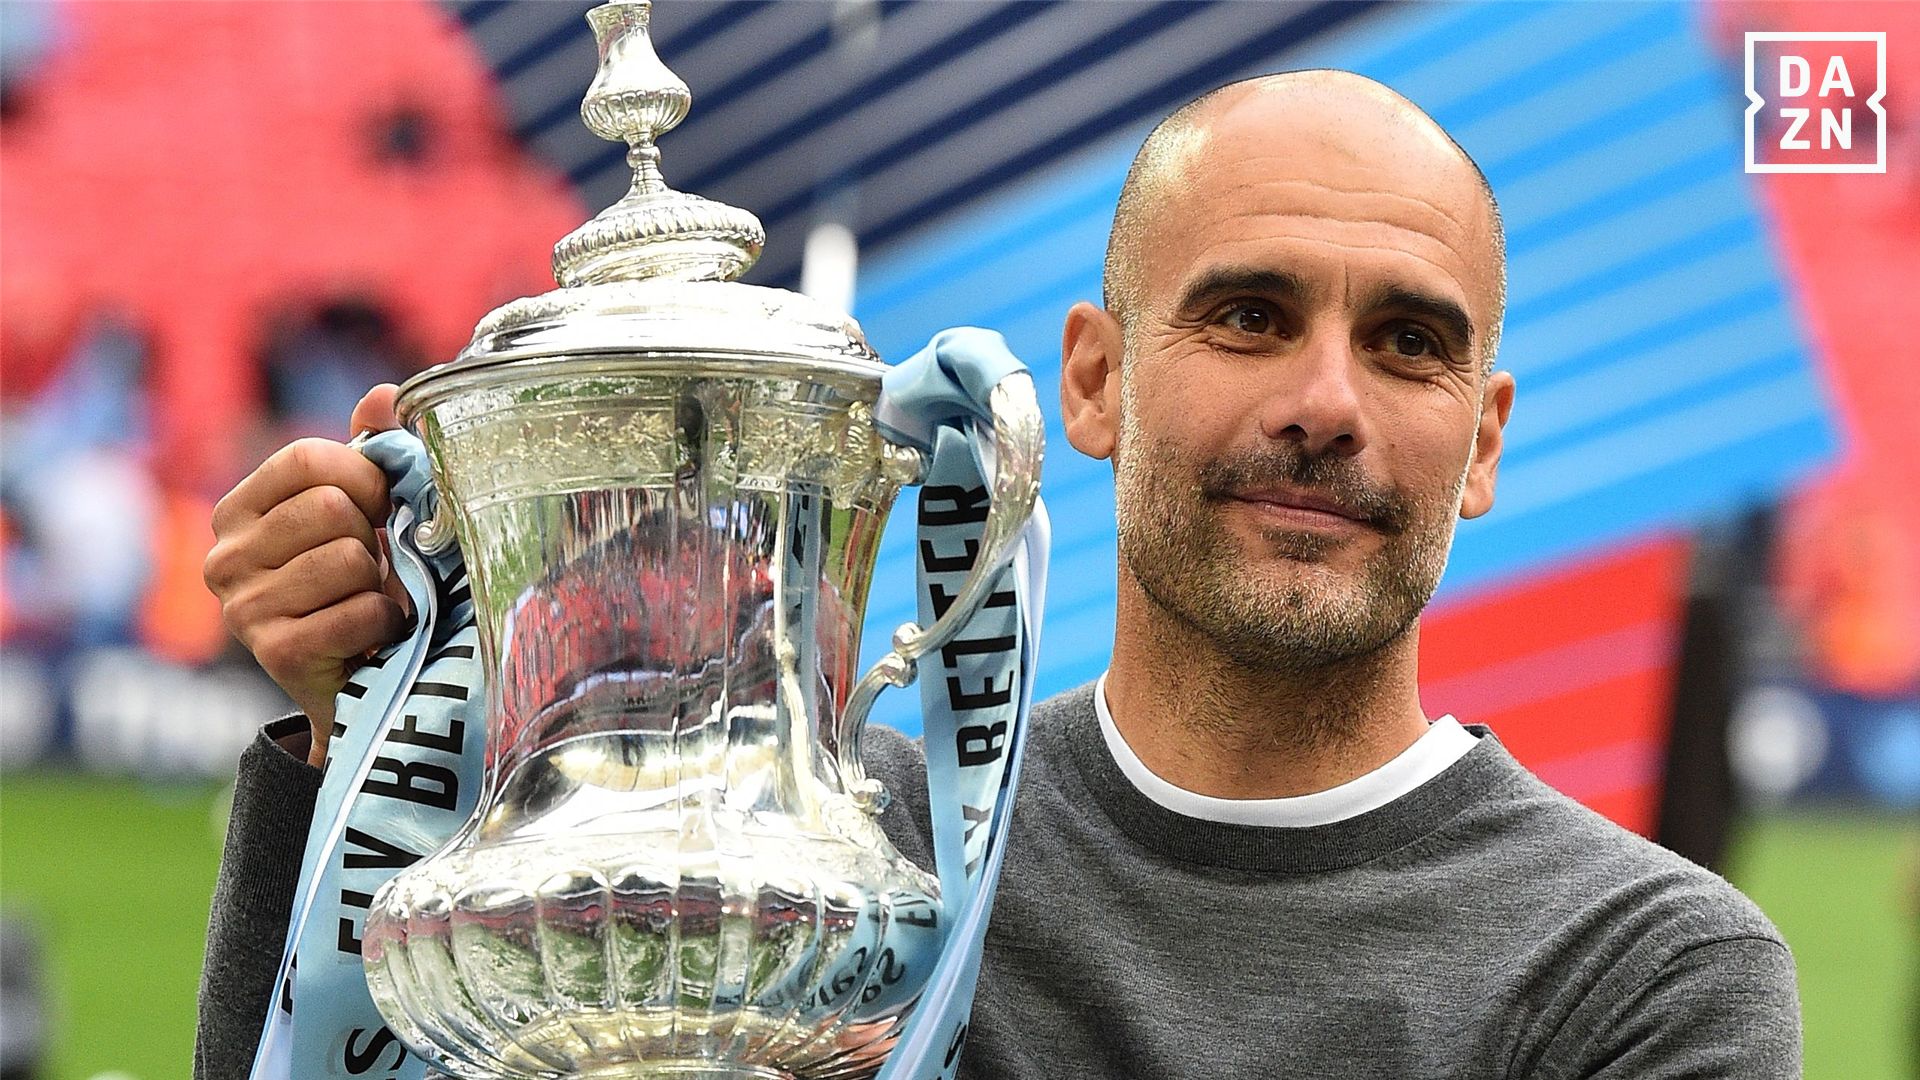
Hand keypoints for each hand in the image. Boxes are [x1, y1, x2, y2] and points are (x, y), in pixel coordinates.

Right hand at [204, 385, 409, 764]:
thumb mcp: (363, 511)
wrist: (357, 682)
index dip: (362, 476)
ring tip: (367, 599)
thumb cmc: (359, 584)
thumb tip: (385, 395)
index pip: (306, 459)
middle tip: (368, 567)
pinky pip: (360, 610)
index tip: (379, 506)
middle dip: (372, 536)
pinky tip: (370, 635)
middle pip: (330, 507)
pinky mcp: (275, 651)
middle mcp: (225, 556)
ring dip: (380, 582)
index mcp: (241, 509)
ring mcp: (243, 607)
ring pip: (349, 558)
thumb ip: (371, 450)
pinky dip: (385, 621)